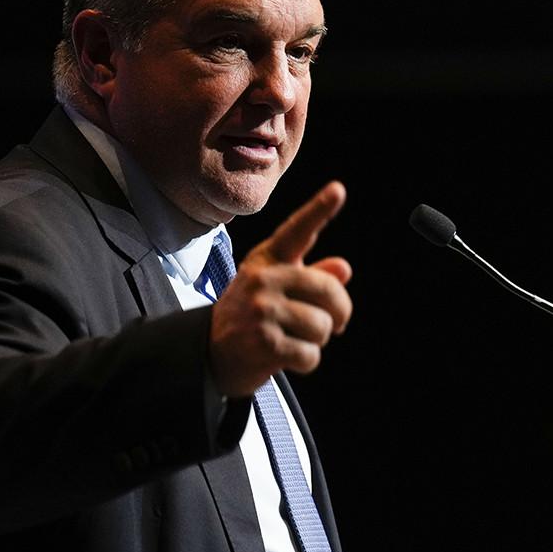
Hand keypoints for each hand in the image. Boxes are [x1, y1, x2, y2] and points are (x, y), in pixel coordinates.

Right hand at [209, 182, 353, 396]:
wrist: (209, 353)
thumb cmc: (252, 317)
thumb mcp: (278, 290)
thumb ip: (312, 278)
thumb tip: (343, 268)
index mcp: (267, 260)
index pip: (297, 232)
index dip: (319, 210)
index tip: (338, 189)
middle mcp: (262, 280)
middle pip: (329, 291)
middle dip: (338, 313)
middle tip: (331, 324)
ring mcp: (261, 310)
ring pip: (323, 327)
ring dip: (316, 342)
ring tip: (292, 339)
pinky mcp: (263, 343)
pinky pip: (311, 355)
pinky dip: (305, 362)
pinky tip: (284, 358)